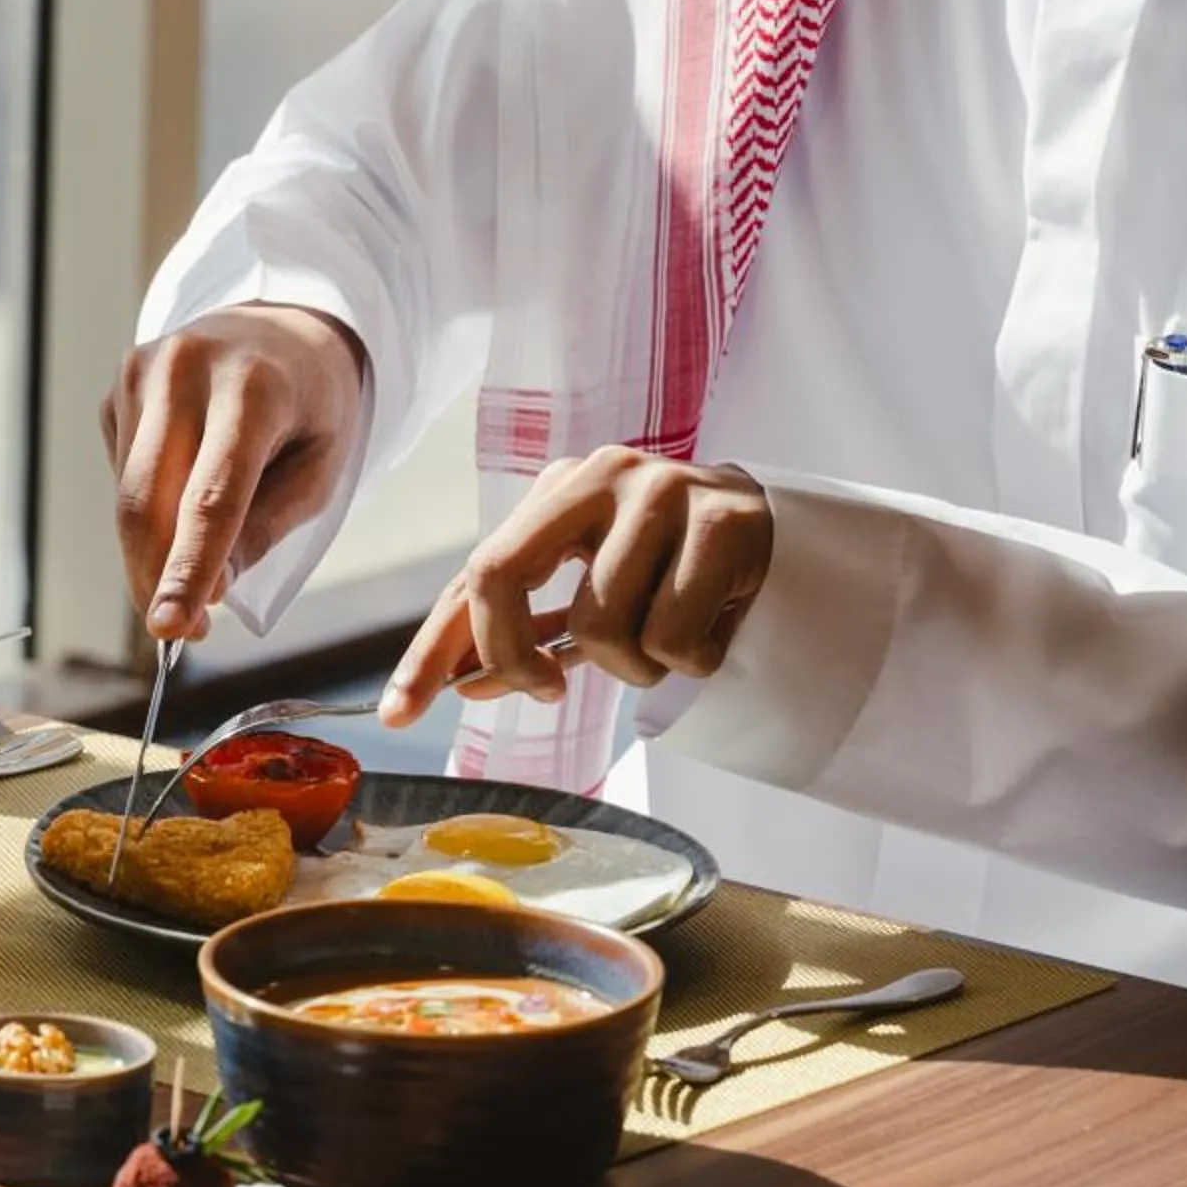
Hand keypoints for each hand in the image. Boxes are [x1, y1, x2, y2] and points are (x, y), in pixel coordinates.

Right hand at [101, 304, 366, 637]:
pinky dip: (149, 509)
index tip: (171, 629)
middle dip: (156, 578)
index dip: (189, 570)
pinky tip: (186, 494)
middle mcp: (186, 369)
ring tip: (193, 573)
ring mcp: (142, 371)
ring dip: (151, 552)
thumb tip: (209, 595)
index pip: (212, 498)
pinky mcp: (120, 384)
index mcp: (254, 386)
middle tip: (183, 630)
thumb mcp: (321, 468)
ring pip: (127, 495)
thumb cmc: (311, 404)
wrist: (282, 324)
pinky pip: (122, 471)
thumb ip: (266, 529)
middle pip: (148, 502)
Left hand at [379, 447, 771, 725]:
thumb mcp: (595, 593)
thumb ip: (532, 632)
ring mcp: (664, 489)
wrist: (788, 533)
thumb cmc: (675, 570)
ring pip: (602, 626)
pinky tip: (714, 629)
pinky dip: (690, 661)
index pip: (473, 575)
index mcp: (556, 491)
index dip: (430, 650)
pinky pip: (675, 636)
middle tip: (548, 689)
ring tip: (669, 641)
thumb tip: (466, 684)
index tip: (398, 713)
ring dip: (634, 666)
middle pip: (502, 576)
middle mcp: (599, 474)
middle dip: (513, 655)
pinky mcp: (727, 520)